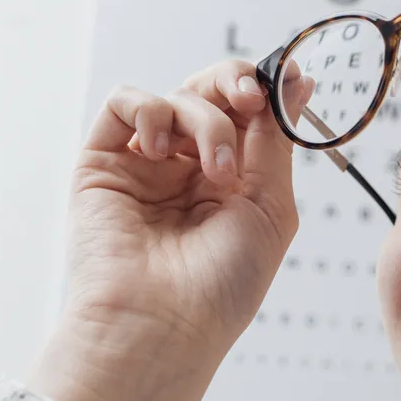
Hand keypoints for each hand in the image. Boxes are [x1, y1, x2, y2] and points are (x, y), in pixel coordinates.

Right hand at [27, 60, 312, 400]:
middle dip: (236, 84)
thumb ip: (275, 141)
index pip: (249, 114)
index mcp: (234, 178)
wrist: (164, 324)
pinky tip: (163, 150)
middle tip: (250, 100)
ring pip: (177, 96)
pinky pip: (123, 103)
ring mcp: (149, 162)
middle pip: (212, 92)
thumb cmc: (223, 282)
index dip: (267, 91)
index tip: (288, 77)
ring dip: (205, 120)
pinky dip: (149, 109)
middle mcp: (191, 165)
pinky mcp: (105, 161)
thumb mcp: (270, 205)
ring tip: (215, 170)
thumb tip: (295, 82)